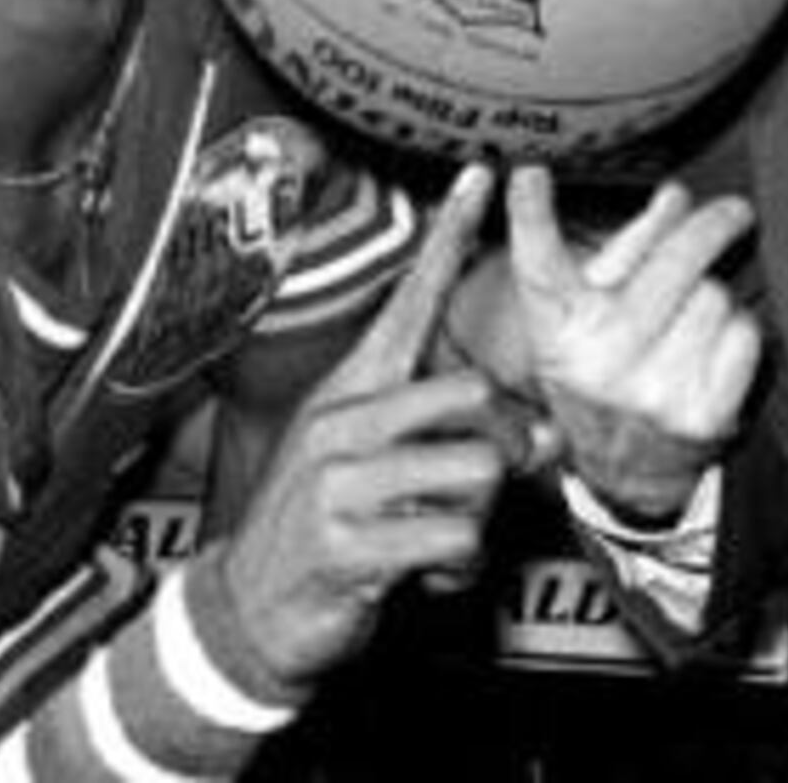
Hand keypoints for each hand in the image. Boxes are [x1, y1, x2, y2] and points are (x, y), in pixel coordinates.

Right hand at [208, 164, 525, 689]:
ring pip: (476, 473)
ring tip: (435, 539)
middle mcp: (343, 422)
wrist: (248, 611)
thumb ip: (451, 440)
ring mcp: (339, 480)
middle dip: (504, 450)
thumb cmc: (327, 529)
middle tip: (486, 488)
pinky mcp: (345, 542)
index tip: (481, 175)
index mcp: (351, 391)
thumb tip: (539, 437)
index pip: (409, 300)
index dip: (449, 236)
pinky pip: (455, 538)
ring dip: (477, 520)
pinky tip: (422, 575)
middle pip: (473, 396)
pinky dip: (457, 568)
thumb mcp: (377, 468)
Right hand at [503, 166, 759, 522]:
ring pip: (716, 296)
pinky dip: (738, 333)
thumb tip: (676, 194)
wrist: (629, 472)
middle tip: (734, 211)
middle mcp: (600, 359)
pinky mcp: (702, 415)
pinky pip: (744, 334)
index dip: (531, 217)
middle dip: (712, 226)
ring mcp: (652, 391)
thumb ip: (634, 246)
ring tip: (692, 321)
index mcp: (562, 328)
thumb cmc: (609, 368)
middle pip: (676, 261)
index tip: (530, 174)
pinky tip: (712, 351)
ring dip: (715, 295)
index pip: (541, 267)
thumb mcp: (597, 311)